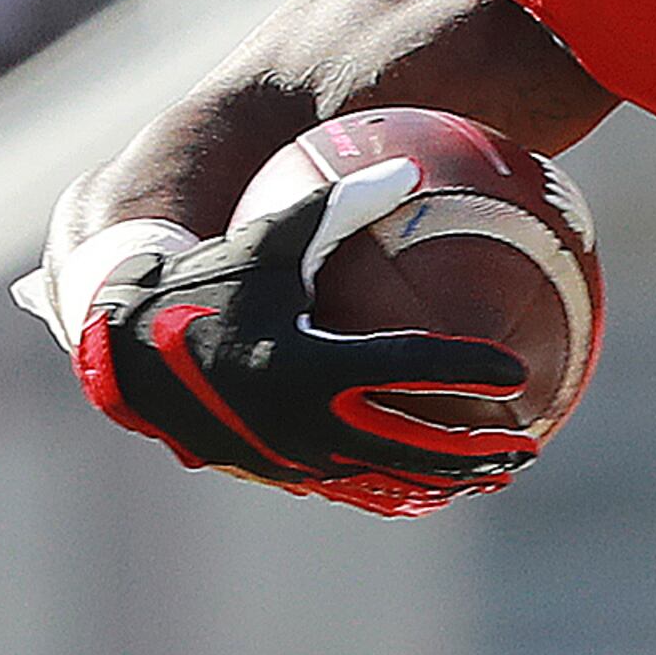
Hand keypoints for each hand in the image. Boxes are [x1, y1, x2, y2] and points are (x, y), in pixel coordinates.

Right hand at [69, 181, 537, 512]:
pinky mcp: (277, 470)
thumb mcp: (270, 237)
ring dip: (446, 480)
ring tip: (502, 473)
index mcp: (305, 360)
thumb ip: (339, 204)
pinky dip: (399, 487)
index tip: (519, 372)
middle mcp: (300, 419)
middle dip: (474, 450)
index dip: (466, 369)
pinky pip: (352, 483)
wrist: (125, 346)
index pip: (407, 368)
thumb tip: (408, 167)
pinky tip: (442, 484)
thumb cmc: (208, 279)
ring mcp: (289, 455)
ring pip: (386, 477)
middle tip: (530, 445)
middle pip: (411, 444)